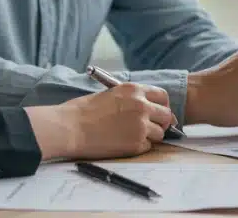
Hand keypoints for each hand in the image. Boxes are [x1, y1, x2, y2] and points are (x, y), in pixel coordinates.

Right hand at [25, 83, 172, 159]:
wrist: (70, 128)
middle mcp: (141, 106)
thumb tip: (146, 108)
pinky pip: (148, 147)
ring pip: (160, 133)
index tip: (158, 112)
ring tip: (131, 136)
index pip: (162, 96)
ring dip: (150, 136)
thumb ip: (131, 99)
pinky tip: (123, 144)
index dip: (162, 105)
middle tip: (150, 128)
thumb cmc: (82, 111)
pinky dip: (139, 147)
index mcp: (134, 90)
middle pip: (167, 115)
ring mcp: (140, 125)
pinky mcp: (136, 144)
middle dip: (161, 122)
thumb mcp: (110, 94)